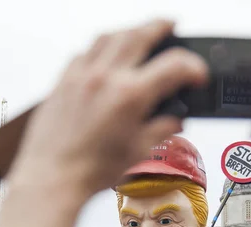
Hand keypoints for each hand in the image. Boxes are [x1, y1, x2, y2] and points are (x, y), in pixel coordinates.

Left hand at [9, 19, 207, 199]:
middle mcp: (105, 77)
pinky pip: (83, 52)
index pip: (173, 66)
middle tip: (170, 25)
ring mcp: (81, 75)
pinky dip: (100, 48)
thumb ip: (161, 130)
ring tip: (138, 33)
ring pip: (109, 36)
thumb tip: (173, 120)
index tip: (197, 74)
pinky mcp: (62, 81)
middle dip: (160, 25)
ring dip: (129, 30)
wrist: (52, 177)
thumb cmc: (89, 171)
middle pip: (139, 34)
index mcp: (130, 95)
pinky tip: (104, 56)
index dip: (193, 67)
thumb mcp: (137, 151)